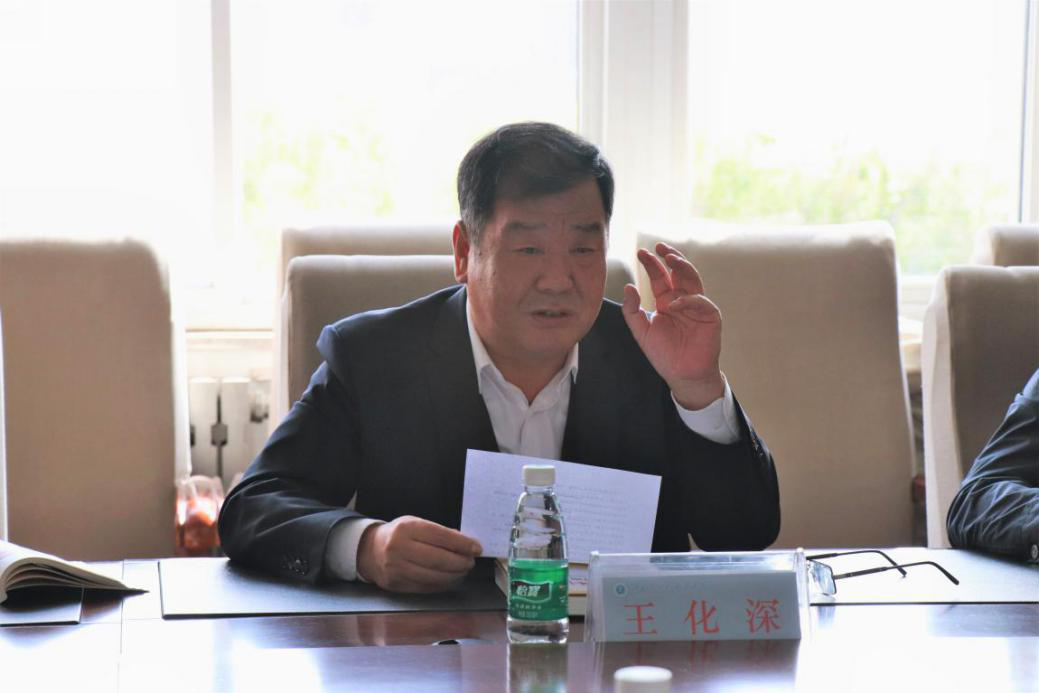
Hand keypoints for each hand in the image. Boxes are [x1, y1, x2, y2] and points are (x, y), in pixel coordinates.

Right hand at [356, 516, 482, 592]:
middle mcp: (399, 548)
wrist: (370, 551)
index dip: (462, 544)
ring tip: (462, 571)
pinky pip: (426, 587)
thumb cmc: (399, 535)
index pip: (441, 537)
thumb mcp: (416, 524)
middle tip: (471, 562)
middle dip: (461, 562)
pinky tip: (450, 579)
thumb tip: (465, 544)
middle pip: (439, 559)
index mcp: (406, 528)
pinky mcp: (397, 584)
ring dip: (454, 576)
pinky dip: (442, 585)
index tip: (476, 548)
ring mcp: (396, 568)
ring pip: (434, 576)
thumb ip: (439, 533)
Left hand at [622, 242, 724, 409]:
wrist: (682, 375)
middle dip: (670, 256)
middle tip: (658, 246)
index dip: (652, 264)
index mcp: (667, 302)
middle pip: (678, 272)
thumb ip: (632, 311)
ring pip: (692, 279)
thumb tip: (628, 287)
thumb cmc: (664, 355)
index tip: (641, 252)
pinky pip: (701, 301)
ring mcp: (698, 306)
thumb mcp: (641, 332)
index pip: (660, 277)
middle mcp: (683, 300)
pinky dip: (687, 300)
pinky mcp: (710, 316)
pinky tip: (674, 303)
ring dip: (683, 266)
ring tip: (670, 258)